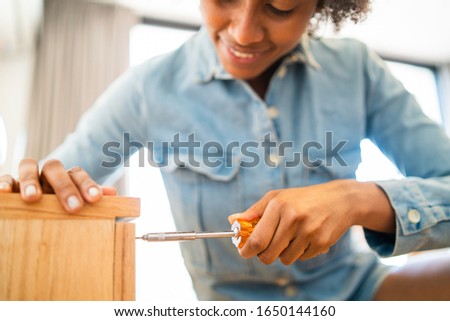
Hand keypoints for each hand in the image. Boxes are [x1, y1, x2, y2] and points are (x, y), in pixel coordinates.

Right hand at [0, 158, 116, 212]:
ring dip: (31, 180)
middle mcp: (47, 175)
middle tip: (73, 207)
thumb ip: (96, 204)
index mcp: (66, 179)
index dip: (87, 184)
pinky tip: (4, 193)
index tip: (95, 198)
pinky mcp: (9, 186)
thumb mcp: (79, 210)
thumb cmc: (63, 215)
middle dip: (64, 186)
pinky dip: (4, 182)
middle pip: (54, 167)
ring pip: (28, 166)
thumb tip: (112, 194)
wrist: (35, 222)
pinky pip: (5, 178)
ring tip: (33, 198)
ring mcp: (26, 178)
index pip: (77, 174)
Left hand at [228, 180, 393, 264]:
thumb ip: (254, 211)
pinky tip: (306, 237)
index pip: (257, 239)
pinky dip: (299, 252)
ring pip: (285, 259)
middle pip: (268, 254)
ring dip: (283, 253)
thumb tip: (233, 221)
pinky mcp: (321, 243)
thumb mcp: (277, 197)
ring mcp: (308, 232)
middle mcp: (293, 219)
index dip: (246, 250)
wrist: (340, 200)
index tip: (243, 252)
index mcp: (278, 206)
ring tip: (291, 237)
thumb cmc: (302, 198)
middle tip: (266, 247)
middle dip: (263, 255)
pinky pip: (301, 259)